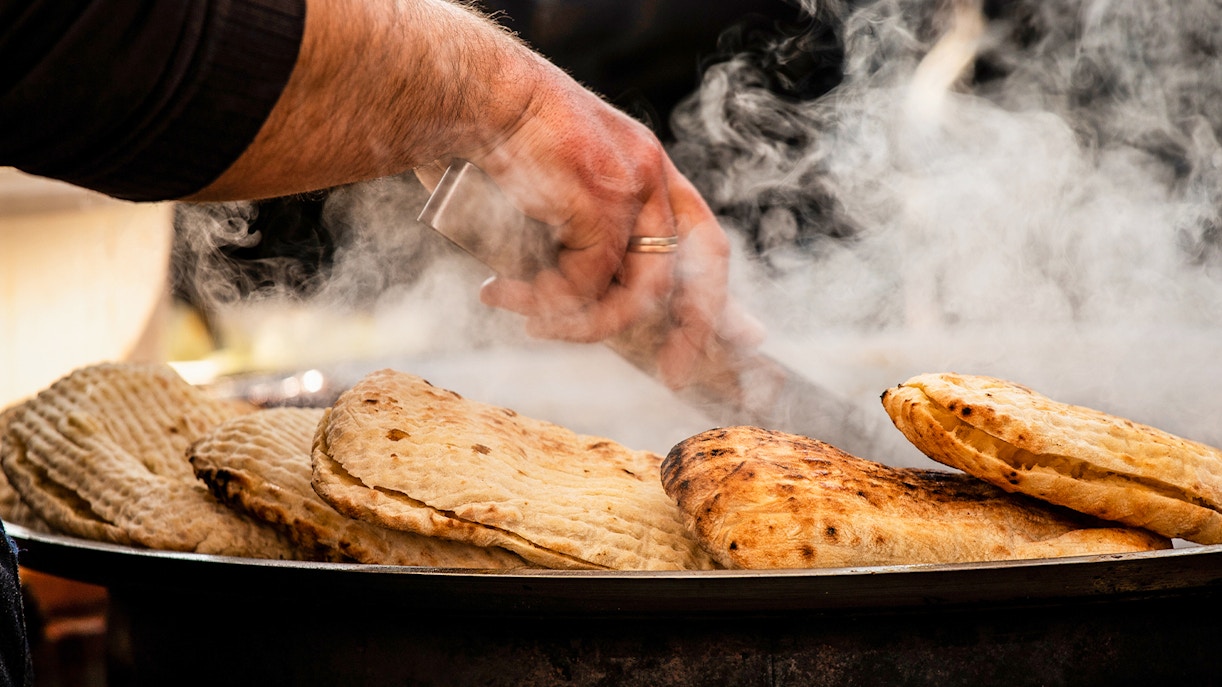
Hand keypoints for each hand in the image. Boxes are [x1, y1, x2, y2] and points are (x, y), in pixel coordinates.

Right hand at [435, 62, 763, 385]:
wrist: (462, 93)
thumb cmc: (488, 141)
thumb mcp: (548, 192)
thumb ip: (571, 235)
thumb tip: (576, 295)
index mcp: (644, 165)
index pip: (701, 236)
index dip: (718, 292)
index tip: (744, 337)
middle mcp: (650, 172)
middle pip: (699, 265)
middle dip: (695, 330)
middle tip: (673, 374)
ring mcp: (631, 183)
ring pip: (637, 288)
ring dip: (584, 324)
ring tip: (532, 323)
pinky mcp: (601, 198)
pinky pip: (588, 281)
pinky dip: (550, 301)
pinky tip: (505, 293)